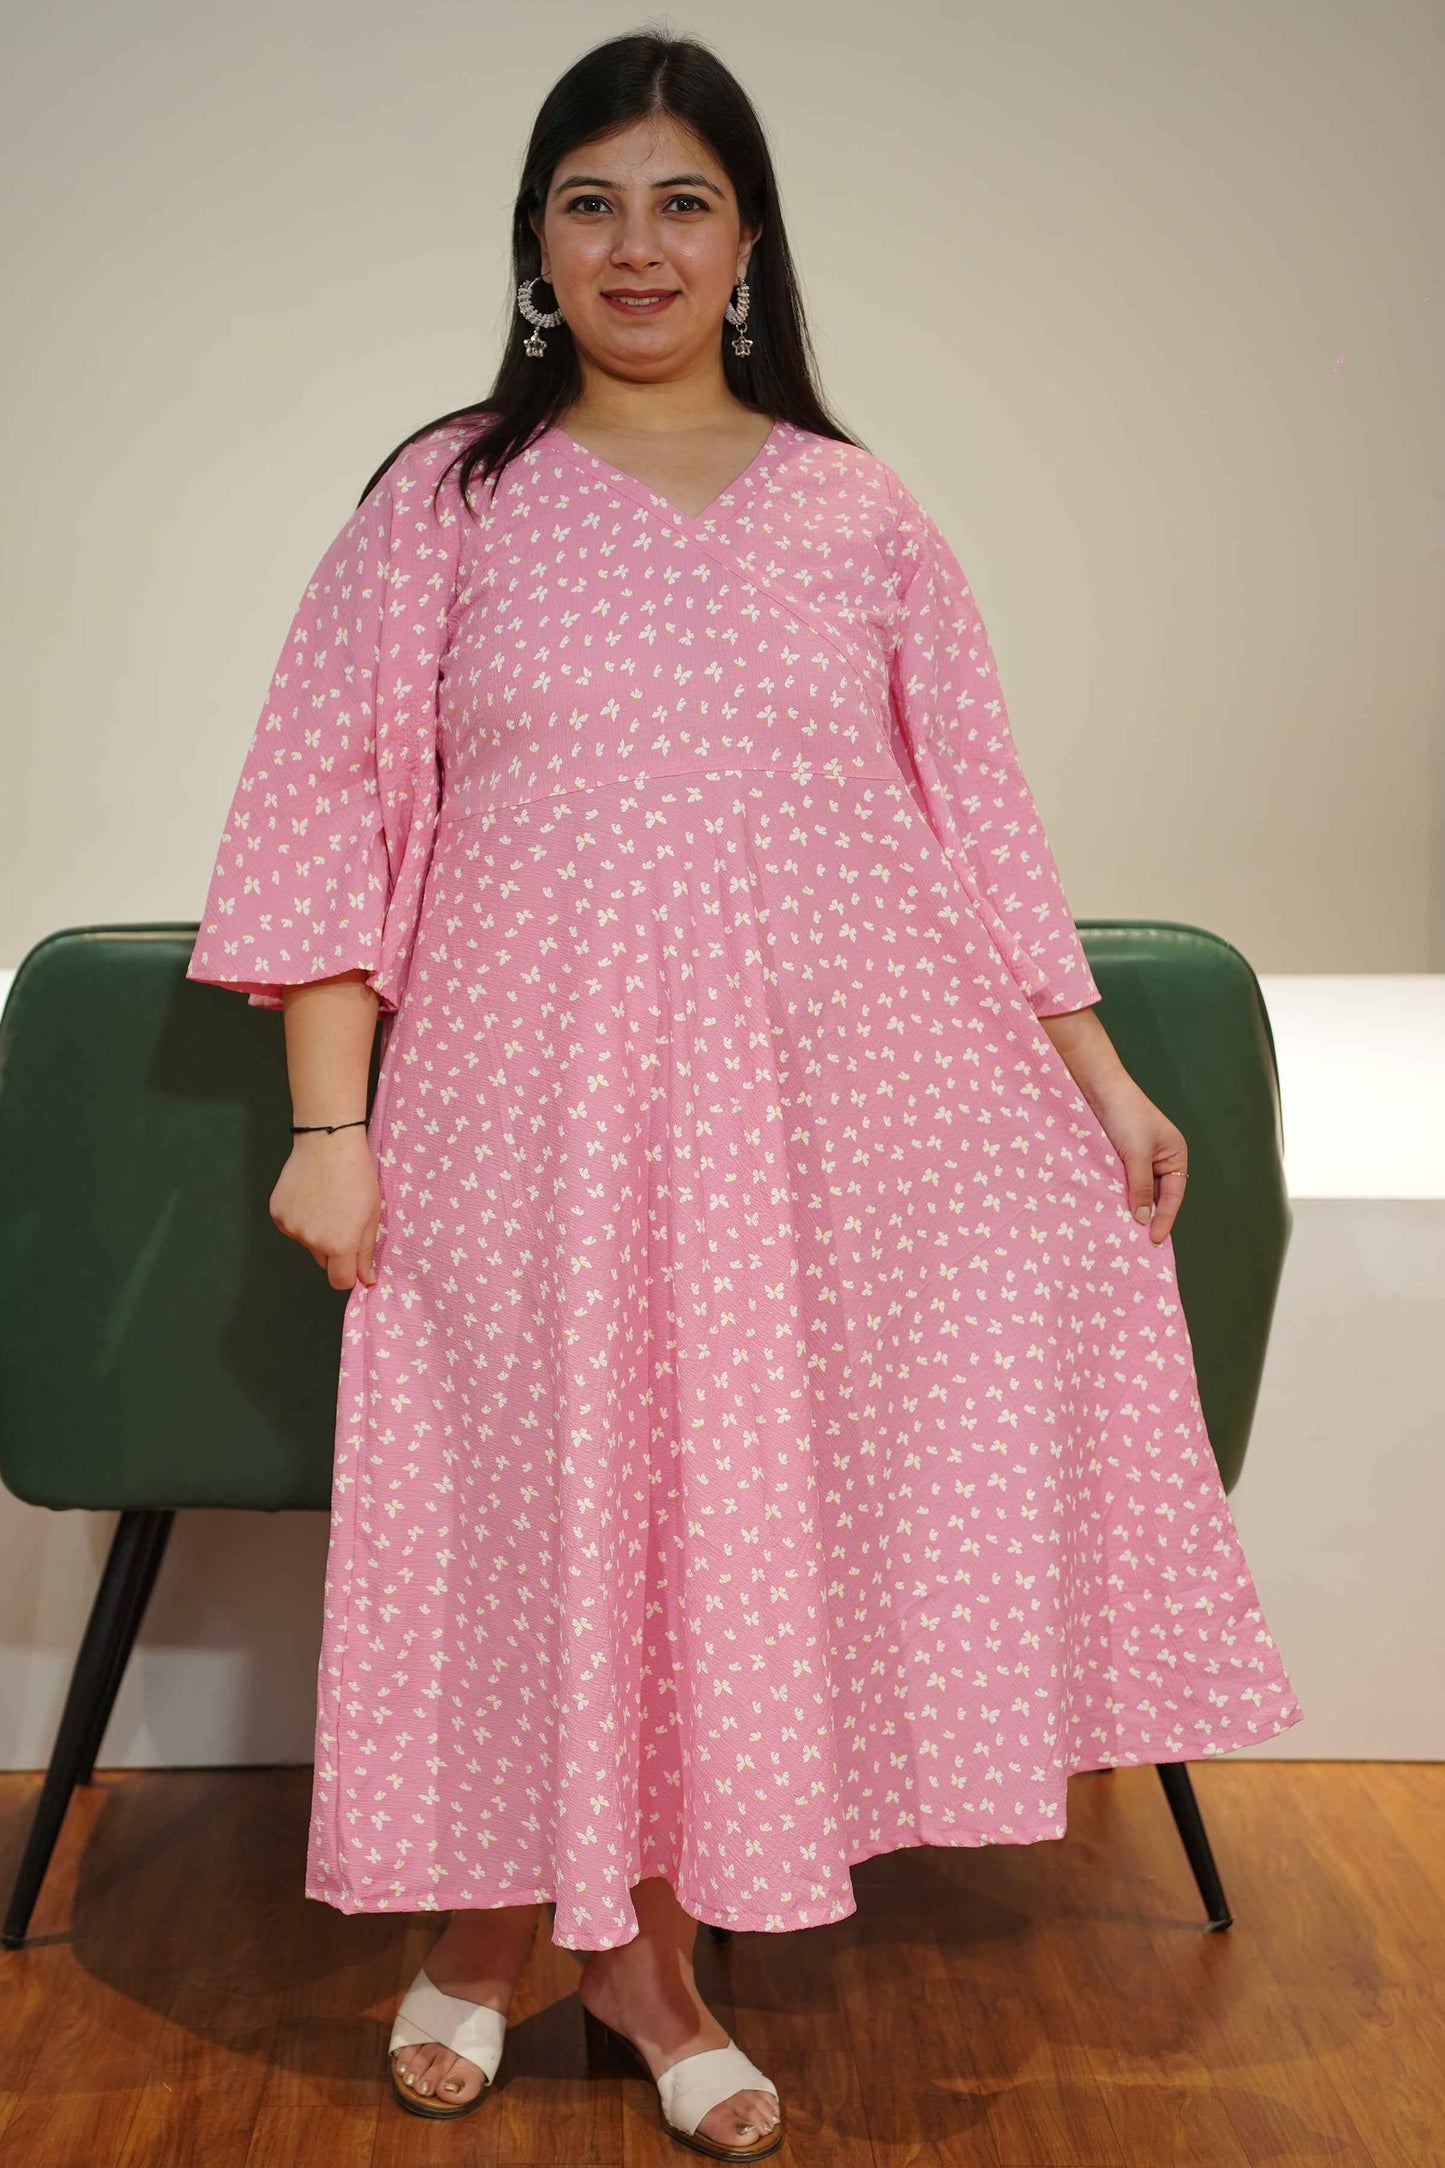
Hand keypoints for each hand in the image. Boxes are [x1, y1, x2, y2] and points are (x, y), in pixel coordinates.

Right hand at [269, 1129, 381, 1288]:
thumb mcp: (372, 1215)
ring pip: (307, 1242)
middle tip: (343, 1218)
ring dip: (316, 1232)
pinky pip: (291, 1226)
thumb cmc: (357, 1176)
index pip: (339, 1281)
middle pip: (323, 1261)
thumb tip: (366, 1280)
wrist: (328, 1144)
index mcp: (339, 1245)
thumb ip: (366, 1251)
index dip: (348, 1274)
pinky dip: (300, 1218)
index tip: (353, 1261)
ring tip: (326, 1201)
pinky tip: (309, 1196)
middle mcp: (312, 1242)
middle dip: (334, 1249)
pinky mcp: (277, 1213)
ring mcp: (291, 1228)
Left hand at [1087, 1074, 1188, 1243]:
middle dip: (1148, 1216)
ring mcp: (1140, 1157)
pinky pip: (1122, 1181)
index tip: (1155, 1241)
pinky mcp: (1120, 1155)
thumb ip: (1140, 1188)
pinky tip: (1110, 1210)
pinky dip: (1118, 1194)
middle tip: (1138, 1243)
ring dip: (1130, 1206)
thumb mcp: (1137, 1155)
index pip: (1173, 1195)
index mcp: (1175, 1154)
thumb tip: (1141, 1219)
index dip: (1164, 1219)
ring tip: (1123, 1232)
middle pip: (1157, 1195)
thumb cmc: (1125, 1115)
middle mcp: (1161, 1157)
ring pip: (1138, 1190)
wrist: (1098, 1087)